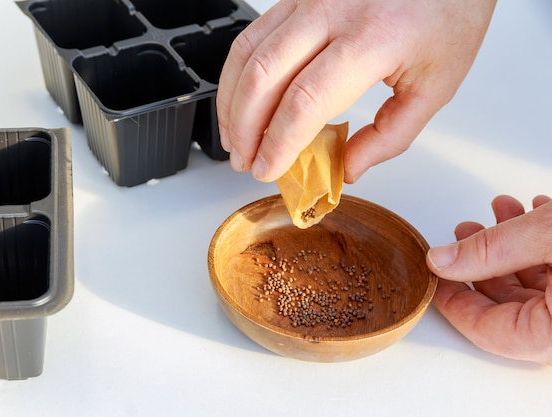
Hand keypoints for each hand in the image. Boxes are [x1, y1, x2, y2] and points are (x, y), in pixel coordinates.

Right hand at [217, 0, 496, 181]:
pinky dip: (236, 73)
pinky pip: (252, 34)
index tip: (267, 169)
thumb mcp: (436, 85)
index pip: (305, 100)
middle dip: (244, 129)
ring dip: (231, 102)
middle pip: (263, 77)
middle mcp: (332, 11)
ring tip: (235, 138)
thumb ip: (391, 136)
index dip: (278, 143)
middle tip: (245, 161)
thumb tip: (348, 168)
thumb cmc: (447, 13)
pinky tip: (239, 100)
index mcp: (371, 38)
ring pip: (248, 53)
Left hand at [428, 195, 551, 364]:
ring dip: (513, 245)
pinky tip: (534, 212)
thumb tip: (443, 259)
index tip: (433, 275)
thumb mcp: (548, 236)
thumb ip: (493, 249)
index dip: (452, 301)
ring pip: (537, 285)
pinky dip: (541, 245)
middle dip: (483, 260)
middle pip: (511, 306)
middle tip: (464, 233)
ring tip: (501, 211)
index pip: (488, 331)